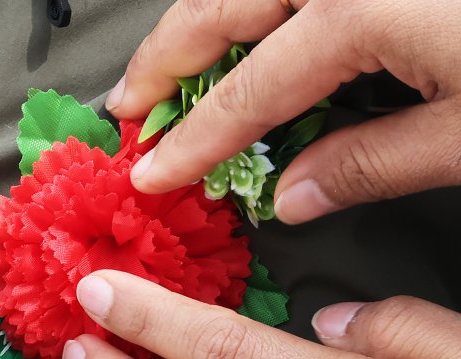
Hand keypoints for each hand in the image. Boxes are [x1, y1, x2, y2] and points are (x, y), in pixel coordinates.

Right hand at [106, 0, 460, 222]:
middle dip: (160, 59)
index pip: (243, 92)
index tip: (154, 173)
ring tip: (168, 73)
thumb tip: (295, 197)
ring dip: (196, 28)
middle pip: (213, 6)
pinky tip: (243, 44)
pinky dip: (247, 16)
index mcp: (360, 4)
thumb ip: (370, 164)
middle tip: (129, 105)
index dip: (190, 142)